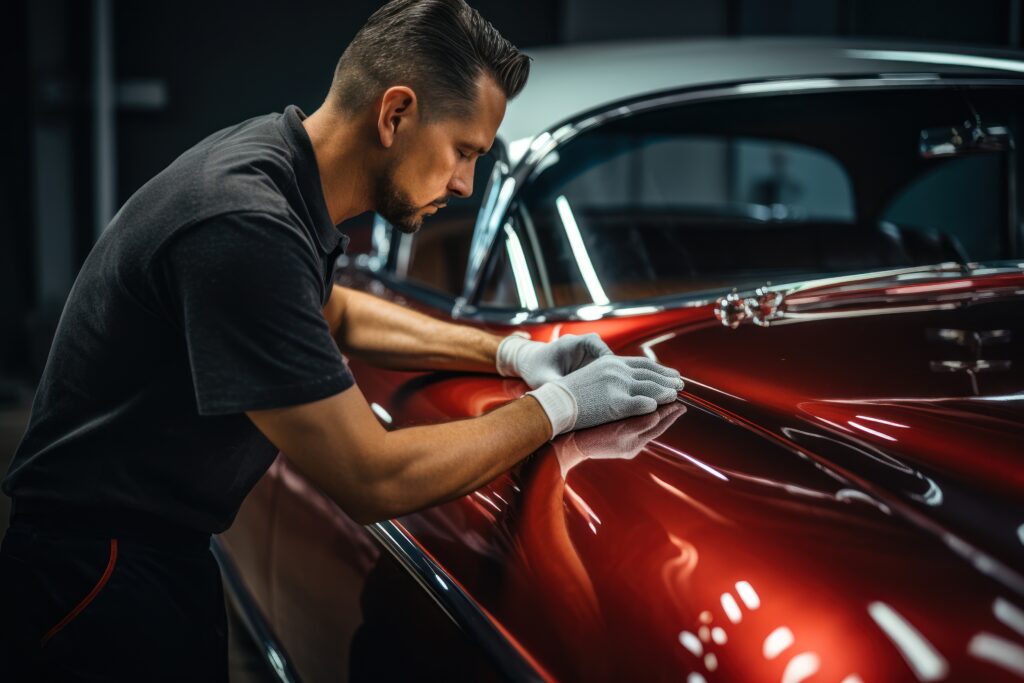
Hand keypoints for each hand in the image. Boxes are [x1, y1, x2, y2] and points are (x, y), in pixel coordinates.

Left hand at [496, 333, 611, 388]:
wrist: (530, 364)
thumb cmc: (535, 369)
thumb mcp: (543, 380)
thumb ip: (557, 387)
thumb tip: (568, 402)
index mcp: (571, 343)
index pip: (594, 341)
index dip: (604, 353)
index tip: (611, 370)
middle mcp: (582, 348)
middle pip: (605, 353)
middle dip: (612, 368)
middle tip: (616, 386)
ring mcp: (587, 357)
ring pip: (606, 364)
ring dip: (610, 376)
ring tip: (613, 393)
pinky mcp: (588, 367)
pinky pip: (601, 372)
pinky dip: (605, 382)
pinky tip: (605, 396)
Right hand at [526, 355, 683, 435]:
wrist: (553, 402)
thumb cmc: (568, 392)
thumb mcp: (590, 374)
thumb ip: (608, 372)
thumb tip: (622, 375)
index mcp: (610, 363)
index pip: (642, 363)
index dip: (659, 369)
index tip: (671, 373)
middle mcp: (616, 370)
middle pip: (650, 374)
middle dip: (667, 380)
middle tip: (681, 384)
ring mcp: (617, 386)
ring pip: (650, 388)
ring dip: (666, 392)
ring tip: (676, 395)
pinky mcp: (616, 402)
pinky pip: (641, 403)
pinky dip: (653, 404)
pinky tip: (662, 406)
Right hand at [555, 402, 686, 478]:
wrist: (568, 445)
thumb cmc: (590, 437)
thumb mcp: (617, 430)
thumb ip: (639, 424)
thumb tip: (657, 414)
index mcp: (633, 444)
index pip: (657, 426)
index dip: (668, 413)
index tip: (680, 401)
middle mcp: (632, 446)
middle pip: (655, 427)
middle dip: (667, 414)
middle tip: (680, 401)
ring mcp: (625, 444)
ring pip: (646, 426)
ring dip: (657, 414)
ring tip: (667, 403)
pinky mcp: (616, 440)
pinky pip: (636, 425)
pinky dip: (643, 415)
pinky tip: (644, 406)